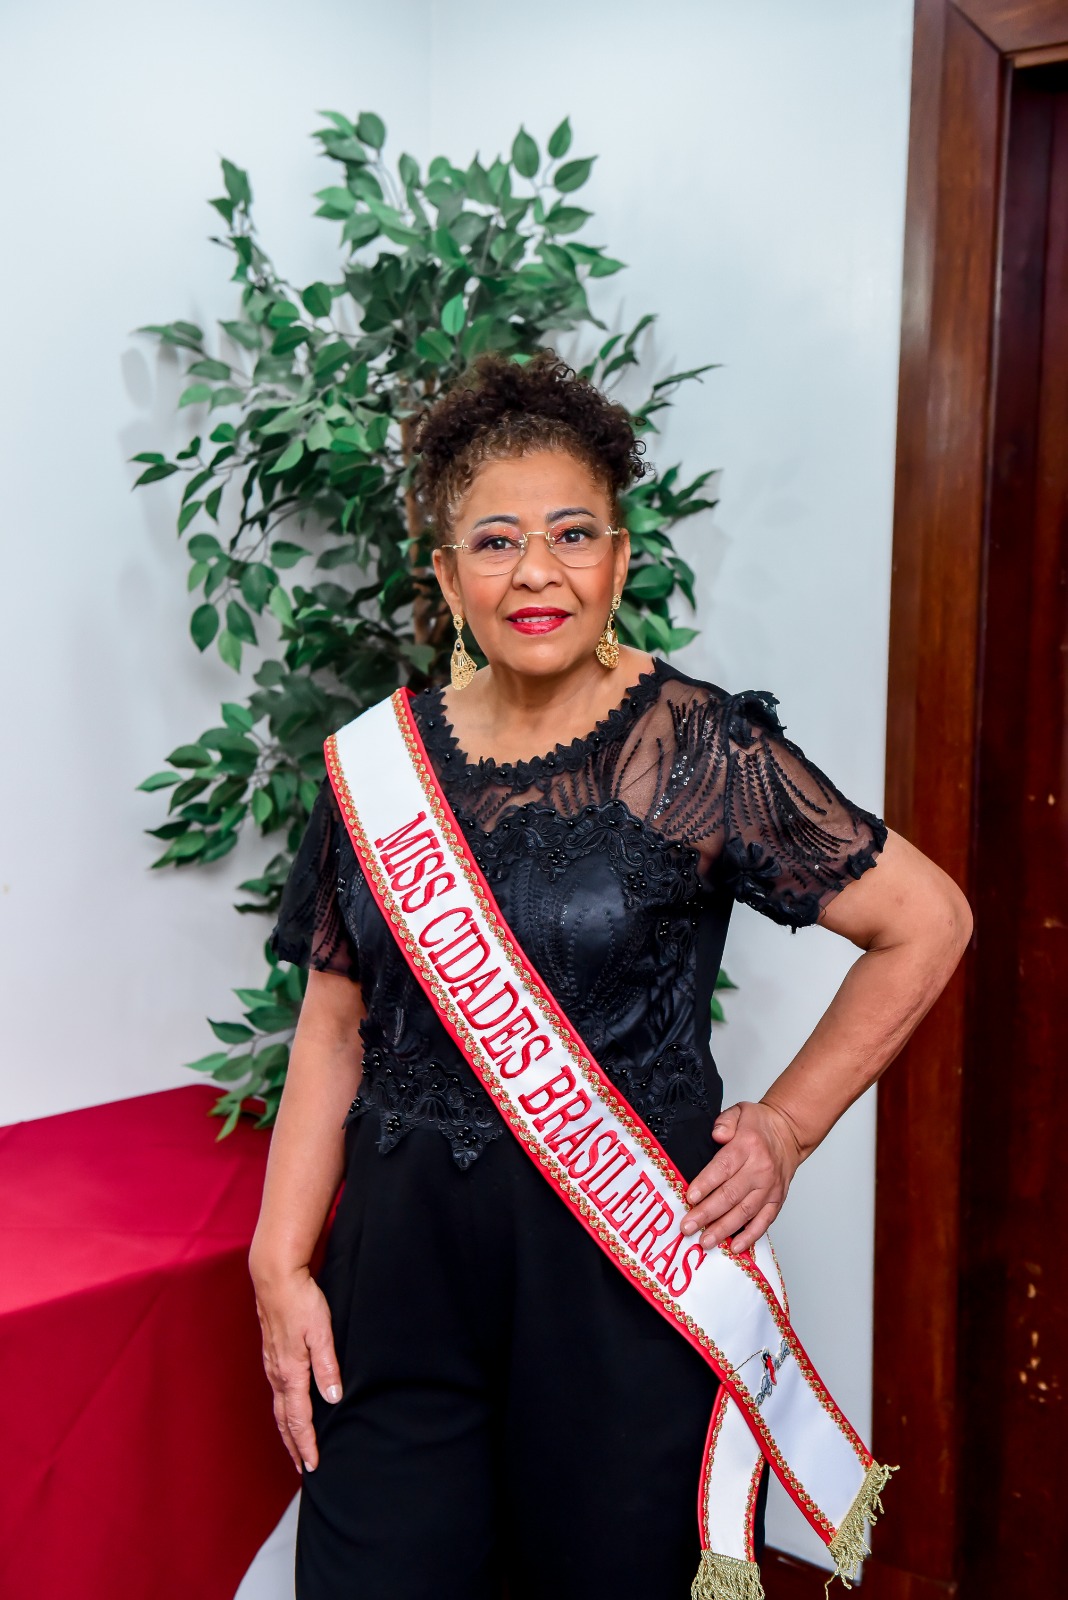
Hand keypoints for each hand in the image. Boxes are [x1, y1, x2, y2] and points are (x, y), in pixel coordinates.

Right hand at [251, 1263, 342, 1474]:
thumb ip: (327, 1366)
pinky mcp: (271, 1355)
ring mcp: (272, 1365)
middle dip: (293, 1445)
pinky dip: (283, 1410)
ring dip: (287, 1430)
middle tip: (302, 1468)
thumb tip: (333, 1398)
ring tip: (296, 1445)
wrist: (274, 1278)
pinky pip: (277, 1392)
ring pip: (278, 1407)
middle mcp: (277, 1374)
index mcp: (291, 1373)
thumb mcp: (321, 1332)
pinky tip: (288, 1409)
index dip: (306, 1444)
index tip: (312, 1466)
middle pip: (284, 1420)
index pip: (299, 1419)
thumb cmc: (300, 1302)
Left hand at [681, 1100, 802, 1253]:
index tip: (689, 1197)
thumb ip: (725, 1122)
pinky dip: (750, 1237)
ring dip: (724, 1229)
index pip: (724, 1167)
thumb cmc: (759, 1124)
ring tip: (705, 1241)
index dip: (706, 1184)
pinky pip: (764, 1222)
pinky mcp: (777, 1200)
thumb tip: (717, 1135)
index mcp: (748, 1146)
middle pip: (730, 1195)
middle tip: (687, 1227)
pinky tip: (735, 1247)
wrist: (789, 1132)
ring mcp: (770, 1187)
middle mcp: (760, 1169)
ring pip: (745, 1212)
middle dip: (706, 1213)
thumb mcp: (740, 1111)